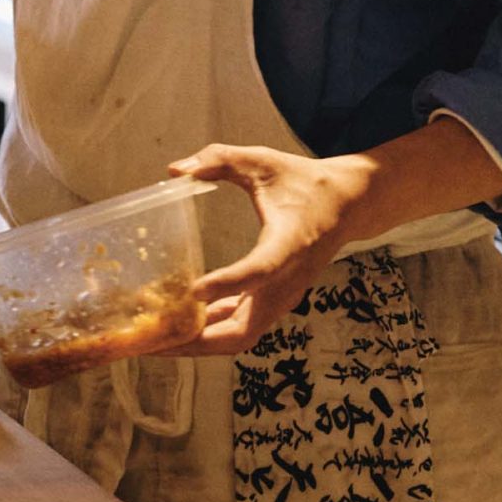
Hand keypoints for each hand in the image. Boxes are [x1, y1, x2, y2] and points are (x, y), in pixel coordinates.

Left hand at [156, 143, 368, 355]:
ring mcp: (281, 297)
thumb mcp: (262, 160)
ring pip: (238, 336)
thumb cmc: (303, 182)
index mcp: (290, 243)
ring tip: (156, 341)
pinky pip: (240, 325)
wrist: (346, 204)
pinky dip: (210, 329)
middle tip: (155, 341)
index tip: (194, 290)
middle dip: (197, 340)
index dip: (227, 284)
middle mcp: (287, 281)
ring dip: (198, 342)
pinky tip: (179, 321)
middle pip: (242, 330)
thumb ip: (219, 159)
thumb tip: (175, 170)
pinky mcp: (274, 300)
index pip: (260, 271)